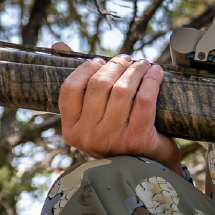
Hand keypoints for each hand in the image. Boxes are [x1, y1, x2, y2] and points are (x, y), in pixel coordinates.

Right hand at [53, 43, 180, 175]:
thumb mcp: (93, 117)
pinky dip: (152, 81)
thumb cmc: (118, 136)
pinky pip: (144, 101)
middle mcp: (88, 136)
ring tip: (144, 64)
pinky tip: (156, 73)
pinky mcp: (137, 140)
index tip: (100, 60)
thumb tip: (57, 46)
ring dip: (136, 70)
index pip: (70, 89)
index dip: (86, 68)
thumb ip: (77, 84)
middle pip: (100, 86)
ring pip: (123, 91)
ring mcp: (112, 140)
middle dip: (116, 65)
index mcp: (71, 129)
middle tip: (127, 59)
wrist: (147, 168)